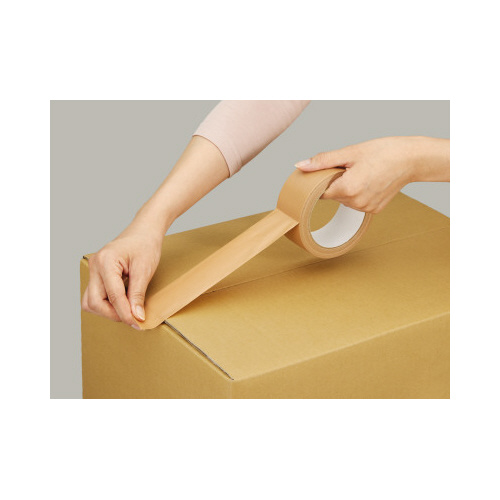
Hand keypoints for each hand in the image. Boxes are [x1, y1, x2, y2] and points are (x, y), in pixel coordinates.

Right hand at [81, 223, 163, 327]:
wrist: (145, 231)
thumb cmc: (146, 245)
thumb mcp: (145, 270)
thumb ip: (138, 295)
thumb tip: (136, 317)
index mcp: (106, 262)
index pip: (112, 296)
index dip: (125, 314)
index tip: (137, 324)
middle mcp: (95, 265)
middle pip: (94, 302)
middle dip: (113, 314)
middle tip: (132, 318)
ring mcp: (94, 269)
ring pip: (91, 301)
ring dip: (107, 310)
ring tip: (127, 310)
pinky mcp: (97, 273)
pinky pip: (96, 294)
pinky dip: (108, 302)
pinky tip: (123, 302)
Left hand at [295, 136, 449, 213]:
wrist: (412, 159)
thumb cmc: (384, 152)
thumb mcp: (350, 152)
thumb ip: (323, 161)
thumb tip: (301, 165)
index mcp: (348, 189)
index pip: (321, 191)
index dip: (323, 180)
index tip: (329, 171)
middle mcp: (356, 203)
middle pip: (333, 195)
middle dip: (337, 182)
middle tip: (351, 167)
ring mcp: (366, 208)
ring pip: (345, 200)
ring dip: (347, 188)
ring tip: (363, 173)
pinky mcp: (374, 210)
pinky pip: (357, 203)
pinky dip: (359, 193)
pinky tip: (369, 181)